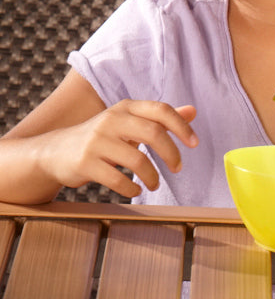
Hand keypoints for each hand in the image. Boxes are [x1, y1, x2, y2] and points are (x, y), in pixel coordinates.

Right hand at [39, 100, 197, 198]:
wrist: (56, 151)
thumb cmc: (101, 137)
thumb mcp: (129, 122)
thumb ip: (160, 118)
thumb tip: (192, 111)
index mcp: (126, 107)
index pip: (161, 109)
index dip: (181, 126)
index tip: (195, 144)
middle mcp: (112, 119)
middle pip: (153, 132)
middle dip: (171, 153)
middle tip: (178, 168)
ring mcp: (97, 140)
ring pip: (137, 159)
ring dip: (152, 176)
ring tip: (154, 184)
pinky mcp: (85, 162)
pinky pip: (117, 179)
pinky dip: (132, 188)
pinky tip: (136, 190)